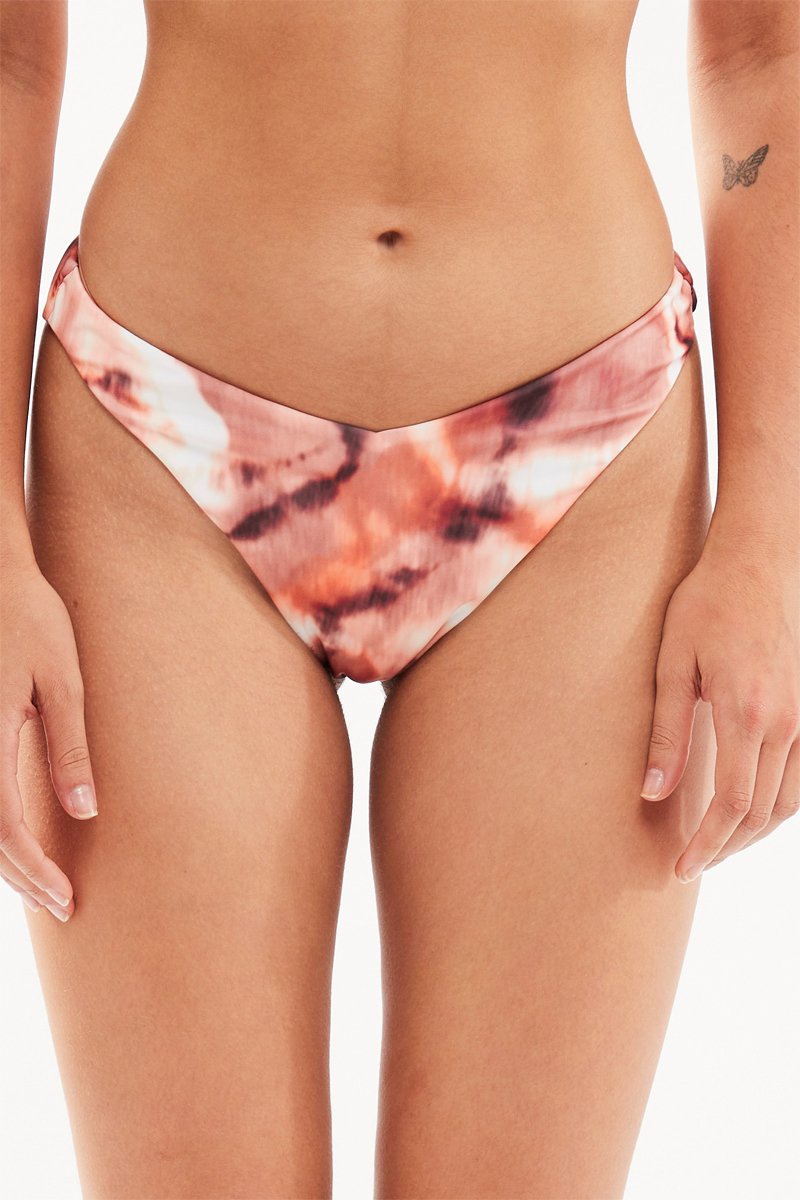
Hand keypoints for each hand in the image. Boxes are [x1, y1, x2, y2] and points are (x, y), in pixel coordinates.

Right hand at [1, 560, 97, 920]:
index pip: (5, 831)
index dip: (36, 873)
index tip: (68, 901)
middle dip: (21, 877)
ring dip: (3, 857)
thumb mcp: (62, 678)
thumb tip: (85, 811)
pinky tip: (18, 838)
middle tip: (62, 906)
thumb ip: (69, 746)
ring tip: (43, 883)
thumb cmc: (30, 614)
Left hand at [640, 547, 798, 880]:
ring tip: (718, 844)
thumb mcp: (672, 663)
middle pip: (763, 812)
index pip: (733, 804)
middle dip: (726, 846)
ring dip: (755, 832)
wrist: (759, 561)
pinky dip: (781, 804)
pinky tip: (753, 809)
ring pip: (791, 801)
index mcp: (746, 712)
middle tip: (691, 864)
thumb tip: (652, 792)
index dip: (707, 844)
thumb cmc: (706, 604)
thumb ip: (666, 732)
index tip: (681, 868)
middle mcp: (787, 721)